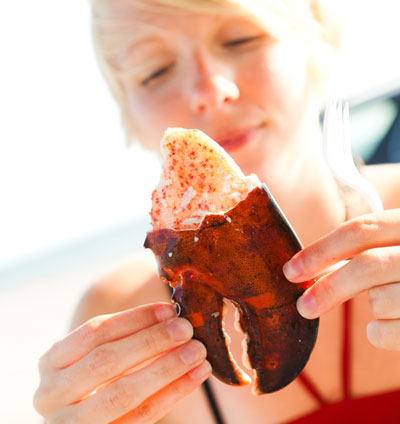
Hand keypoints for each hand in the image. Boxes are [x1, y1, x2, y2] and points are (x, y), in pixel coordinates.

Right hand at [33, 303, 210, 423]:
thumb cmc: (95, 378)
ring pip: (123, 393)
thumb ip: (125, 336)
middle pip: (106, 362)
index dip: (134, 319)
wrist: (83, 420)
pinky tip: (196, 375)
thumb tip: (171, 314)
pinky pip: (142, 417)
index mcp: (51, 362)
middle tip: (186, 329)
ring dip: (166, 368)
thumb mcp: (95, 355)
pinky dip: (173, 393)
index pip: (93, 333)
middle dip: (150, 342)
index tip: (168, 309)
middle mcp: (51, 394)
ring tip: (198, 352)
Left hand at [283, 210, 399, 350]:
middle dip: (329, 288)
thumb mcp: (399, 246)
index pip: (363, 228)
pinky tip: (396, 326)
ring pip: (380, 301)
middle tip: (302, 306)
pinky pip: (388, 333)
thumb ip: (368, 249)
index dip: (320, 249)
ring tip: (392, 304)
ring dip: (373, 308)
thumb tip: (314, 268)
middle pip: (368, 266)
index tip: (290, 269)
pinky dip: (381, 334)